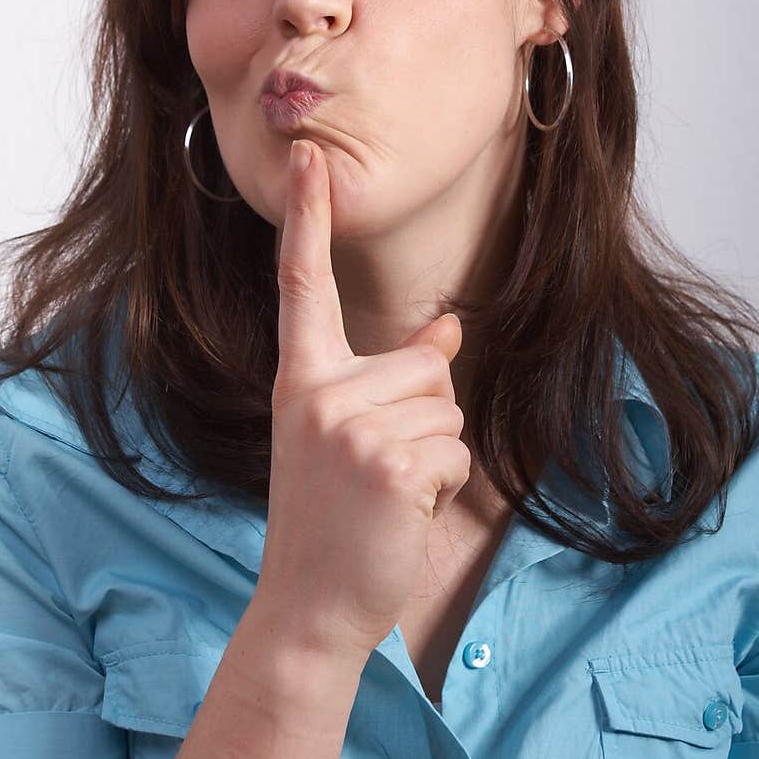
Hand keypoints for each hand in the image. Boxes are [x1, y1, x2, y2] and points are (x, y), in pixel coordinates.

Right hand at [253, 138, 469, 665]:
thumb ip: (390, 377)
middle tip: (379, 470)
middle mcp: (317, 393)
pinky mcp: (390, 463)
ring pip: (449, 404)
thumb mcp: (343, 435)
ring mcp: (350, 428)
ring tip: (387, 492)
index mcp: (300, 379)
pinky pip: (458, 447)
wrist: (310, 604)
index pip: (302, 284)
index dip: (310, 217)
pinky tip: (402, 511)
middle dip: (428, 414)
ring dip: (438, 452)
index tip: (311, 154)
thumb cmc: (329, 515)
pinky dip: (446, 483)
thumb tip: (448, 329)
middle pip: (427, 362)